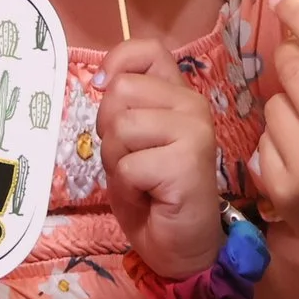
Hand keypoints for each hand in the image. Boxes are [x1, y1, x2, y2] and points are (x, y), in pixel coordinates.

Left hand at [98, 39, 222, 278]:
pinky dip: (125, 187)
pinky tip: (148, 197)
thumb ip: (124, 108)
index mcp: (178, 95)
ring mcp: (195, 131)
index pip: (148, 51)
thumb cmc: (153, 195)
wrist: (183, 248)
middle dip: (109, 130)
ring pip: (122, 127)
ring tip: (140, 180)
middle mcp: (192, 105)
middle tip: (131, 159)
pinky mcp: (188, 162)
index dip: (117, 63)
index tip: (105, 90)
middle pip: (122, 91)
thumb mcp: (130, 142)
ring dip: (116, 161)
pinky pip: (127, 165)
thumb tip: (103, 81)